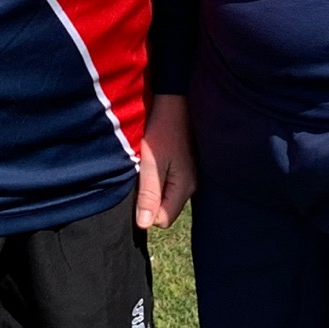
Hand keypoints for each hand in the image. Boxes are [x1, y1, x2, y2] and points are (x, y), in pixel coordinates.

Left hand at [136, 94, 195, 228]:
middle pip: (165, 209)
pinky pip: (170, 184)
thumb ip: (148, 194)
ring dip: (153, 189)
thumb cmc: (161, 130)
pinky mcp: (186, 166)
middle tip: (140, 177)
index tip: (136, 190)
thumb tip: (144, 226)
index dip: (145, 211)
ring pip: (167, 196)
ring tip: (146, 168)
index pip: (162, 220)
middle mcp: (192, 185)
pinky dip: (159, 179)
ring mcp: (191, 176)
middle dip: (149, 201)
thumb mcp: (150, 163)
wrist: (175, 101)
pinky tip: (155, 163)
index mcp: (185, 187)